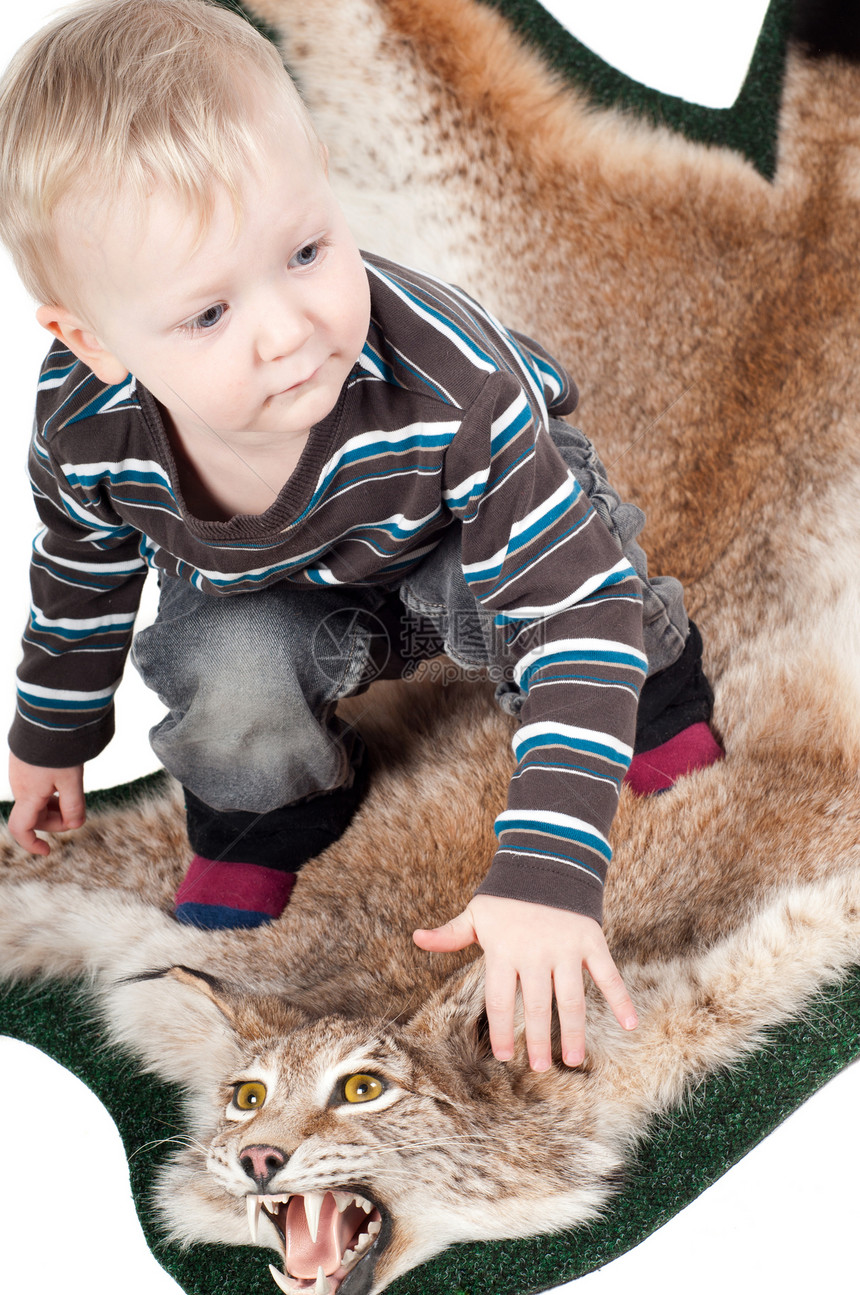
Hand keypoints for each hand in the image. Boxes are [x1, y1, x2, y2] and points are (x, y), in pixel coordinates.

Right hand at [7, 754, 85, 854]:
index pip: (21, 829)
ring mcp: (20, 773)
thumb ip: (74, 805)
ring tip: (73, 794)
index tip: (48, 851)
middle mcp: (19, 786)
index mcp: (28, 795)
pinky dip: (49, 791)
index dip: (32, 844)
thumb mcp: (72, 779)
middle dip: (55, 820)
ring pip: (36, 800)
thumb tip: (75, 825)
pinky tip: (65, 780)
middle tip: (77, 813)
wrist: (47, 714)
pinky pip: (35, 786)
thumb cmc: (59, 748)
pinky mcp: (24, 762)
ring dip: (54, 805)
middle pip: (34, 816)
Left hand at [413, 893, 636, 1070]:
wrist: (546, 857)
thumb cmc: (507, 894)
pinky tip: (630, 1024)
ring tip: (574, 1060)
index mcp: (504, 950)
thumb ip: (450, 934)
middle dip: (537, 1040)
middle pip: (535, 1007)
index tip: (504, 1056)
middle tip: (539, 1067)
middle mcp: (534, 952)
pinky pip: (608, 974)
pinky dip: (621, 998)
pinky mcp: (591, 939)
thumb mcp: (476, 913)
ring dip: (573, 1032)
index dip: (501, 1031)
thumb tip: (416, 938)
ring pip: (571, 999)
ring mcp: (565, 948)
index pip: (499, 1001)